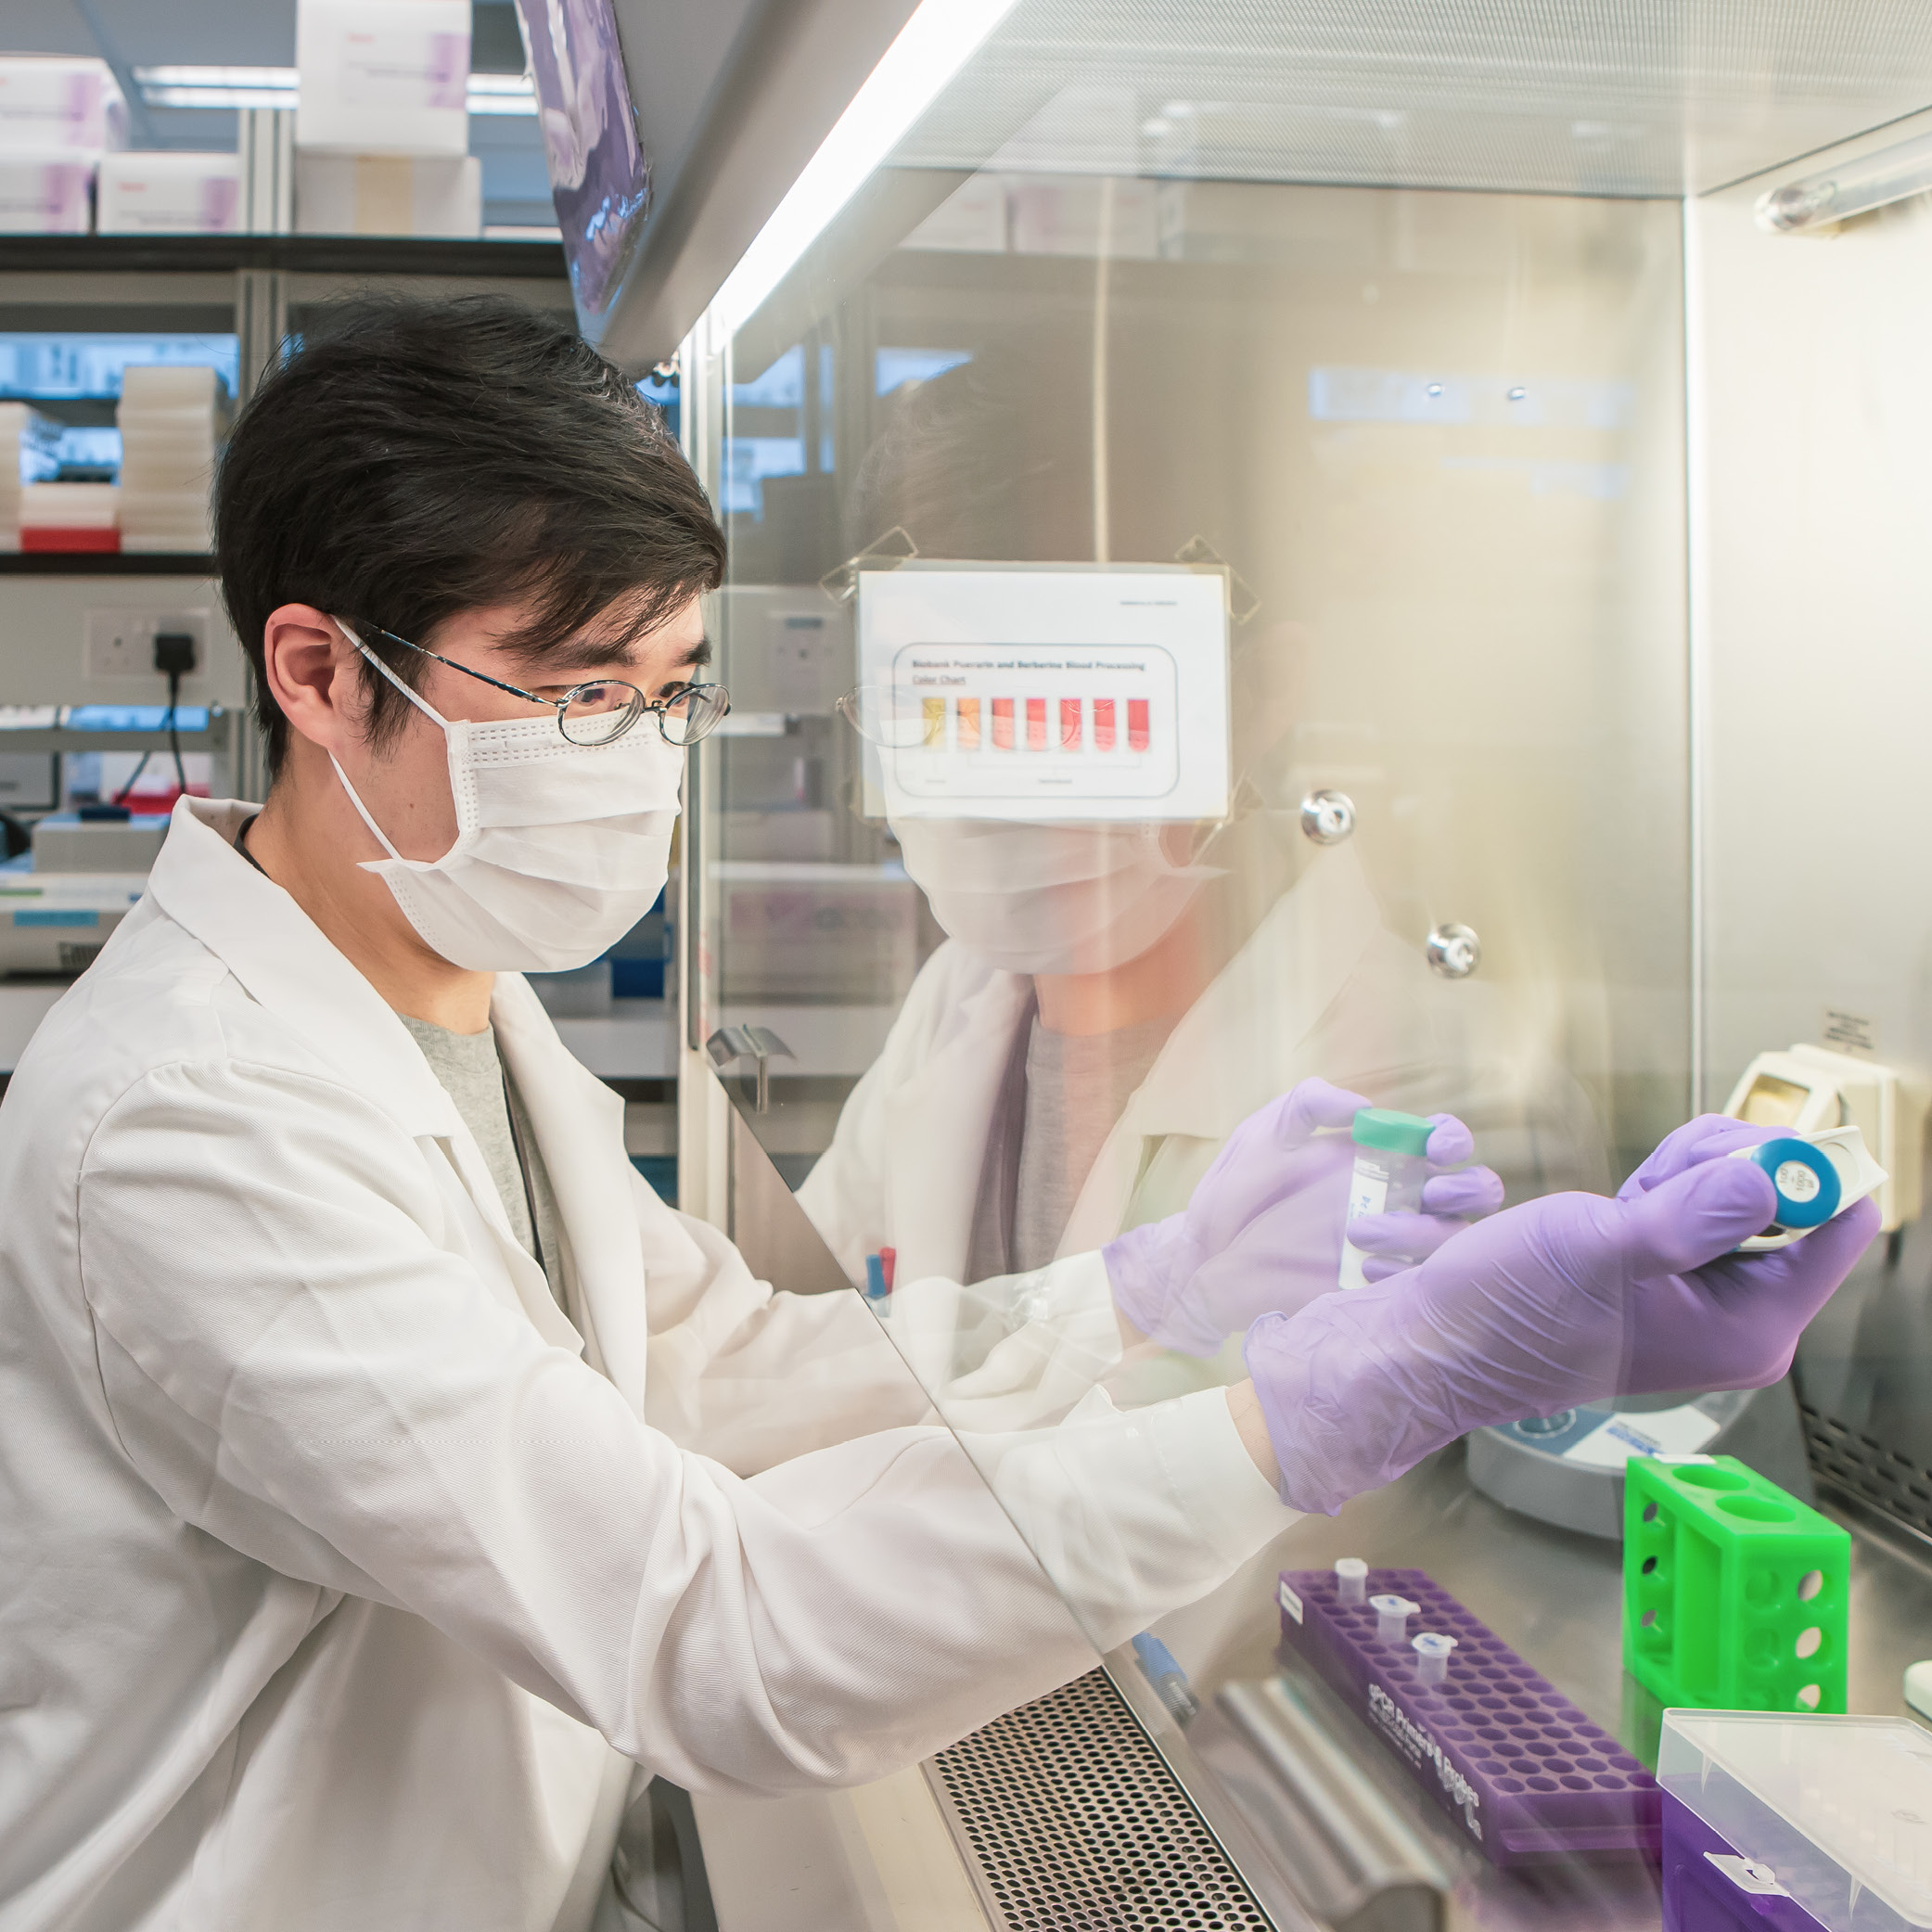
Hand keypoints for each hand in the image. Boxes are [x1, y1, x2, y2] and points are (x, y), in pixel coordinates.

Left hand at [1102, 1078, 1502, 1356]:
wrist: (1204, 1255)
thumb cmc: (1237, 1187)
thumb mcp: (1265, 1131)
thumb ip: (1310, 1103)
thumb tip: (1364, 1106)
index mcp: (1382, 1157)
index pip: (1445, 1142)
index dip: (1452, 1139)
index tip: (1431, 1146)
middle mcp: (1400, 1201)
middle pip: (1472, 1192)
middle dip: (1466, 1188)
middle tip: (1430, 1190)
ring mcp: (1394, 1251)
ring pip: (1453, 1241)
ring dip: (1426, 1234)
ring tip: (1361, 1232)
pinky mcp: (1379, 1293)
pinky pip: (1420, 1289)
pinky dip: (1403, 1274)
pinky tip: (1363, 1269)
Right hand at [1244, 1136, 1878, 1512]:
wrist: (1436, 1343)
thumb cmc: (1505, 1311)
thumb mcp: (1595, 1248)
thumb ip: (1685, 1215)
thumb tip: (1772, 1180)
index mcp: (1749, 1330)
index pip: (1835, 1227)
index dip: (1797, 1169)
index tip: (1733, 1147)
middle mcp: (1740, 1325)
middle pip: (1790, 1206)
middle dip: (1730, 1165)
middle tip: (1660, 1168)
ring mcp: (1704, 1307)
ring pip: (1741, 1199)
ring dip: (1691, 1170)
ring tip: (1631, 1186)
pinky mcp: (1669, 1287)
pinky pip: (1702, 1213)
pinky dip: (1669, 1185)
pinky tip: (1624, 1198)